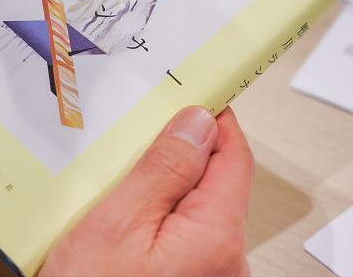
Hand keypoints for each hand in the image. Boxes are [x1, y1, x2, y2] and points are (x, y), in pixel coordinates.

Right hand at [40, 106, 253, 276]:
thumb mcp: (118, 221)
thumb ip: (164, 170)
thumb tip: (198, 123)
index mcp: (215, 237)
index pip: (234, 158)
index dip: (217, 121)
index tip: (196, 94)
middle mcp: (224, 259)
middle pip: (216, 180)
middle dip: (181, 151)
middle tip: (142, 131)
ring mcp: (208, 270)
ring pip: (196, 203)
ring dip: (166, 180)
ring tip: (125, 171)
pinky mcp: (188, 275)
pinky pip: (183, 227)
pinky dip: (160, 207)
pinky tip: (127, 205)